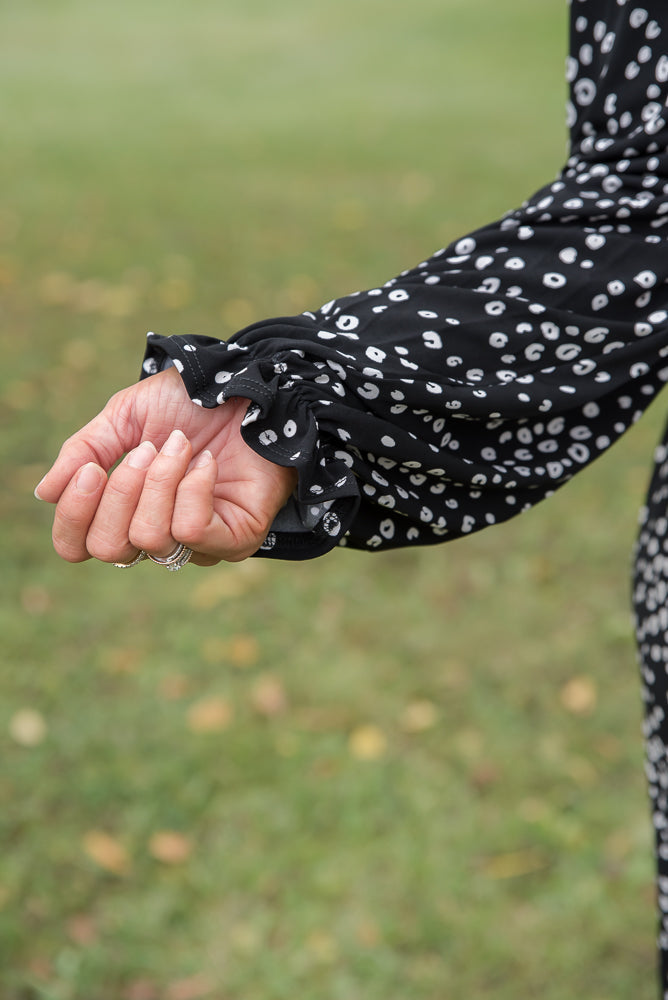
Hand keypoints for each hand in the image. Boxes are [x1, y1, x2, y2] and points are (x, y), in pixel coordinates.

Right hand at [35, 367, 297, 565]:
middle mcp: (158, 537)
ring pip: (151, 538)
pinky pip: (192, 531)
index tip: (90, 470)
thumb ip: (85, 452)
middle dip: (122, 491)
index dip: (74, 515)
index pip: (78, 546)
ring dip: (161, 481)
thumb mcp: (125, 416)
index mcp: (125, 512)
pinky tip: (208, 463)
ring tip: (181, 446)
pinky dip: (193, 489)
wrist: (251, 388)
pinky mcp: (236, 539)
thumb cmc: (191, 403)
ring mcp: (198, 545)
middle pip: (109, 548)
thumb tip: (46, 493)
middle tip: (148, 450)